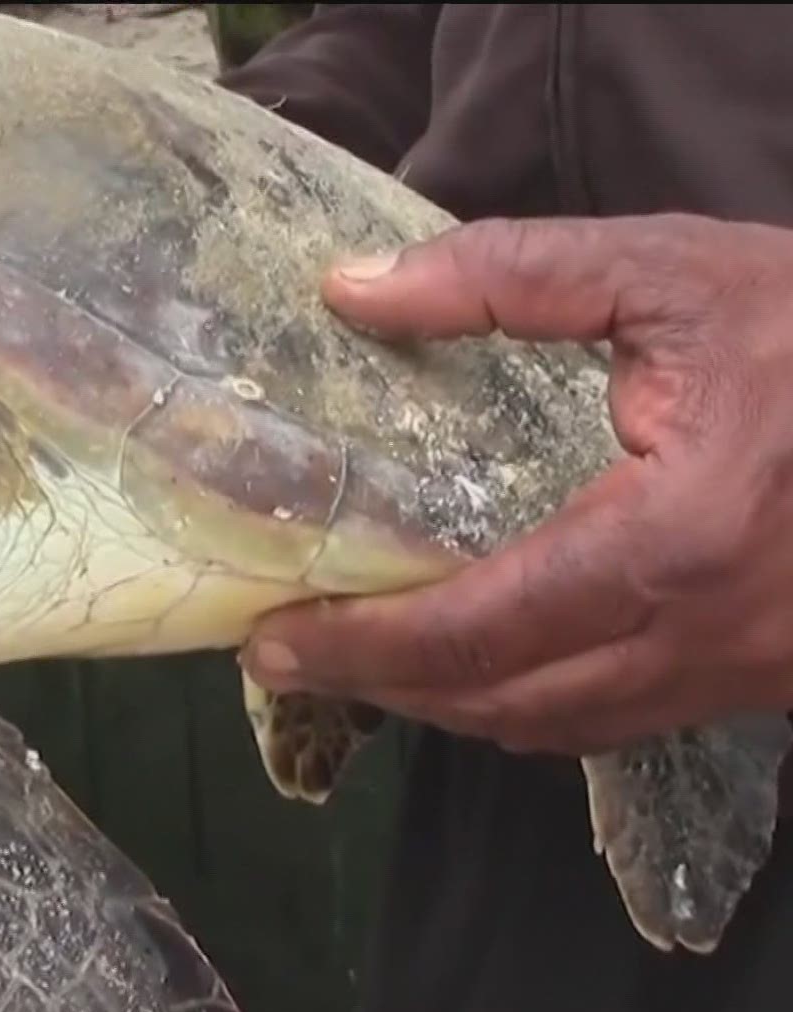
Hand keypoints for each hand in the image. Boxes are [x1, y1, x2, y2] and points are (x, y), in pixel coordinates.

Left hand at [240, 213, 792, 755]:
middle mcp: (706, 640)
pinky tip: (488, 657)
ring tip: (369, 659)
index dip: (360, 648)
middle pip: (503, 706)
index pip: (476, 632)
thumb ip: (510, 276)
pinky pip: (619, 719)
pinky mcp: (764, 681)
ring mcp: (743, 676)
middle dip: (386, 690)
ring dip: (453, 706)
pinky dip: (532, 702)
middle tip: (295, 653)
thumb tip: (356, 291)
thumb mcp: (676, 273)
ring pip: (560, 730)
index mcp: (674, 546)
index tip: (274, 638)